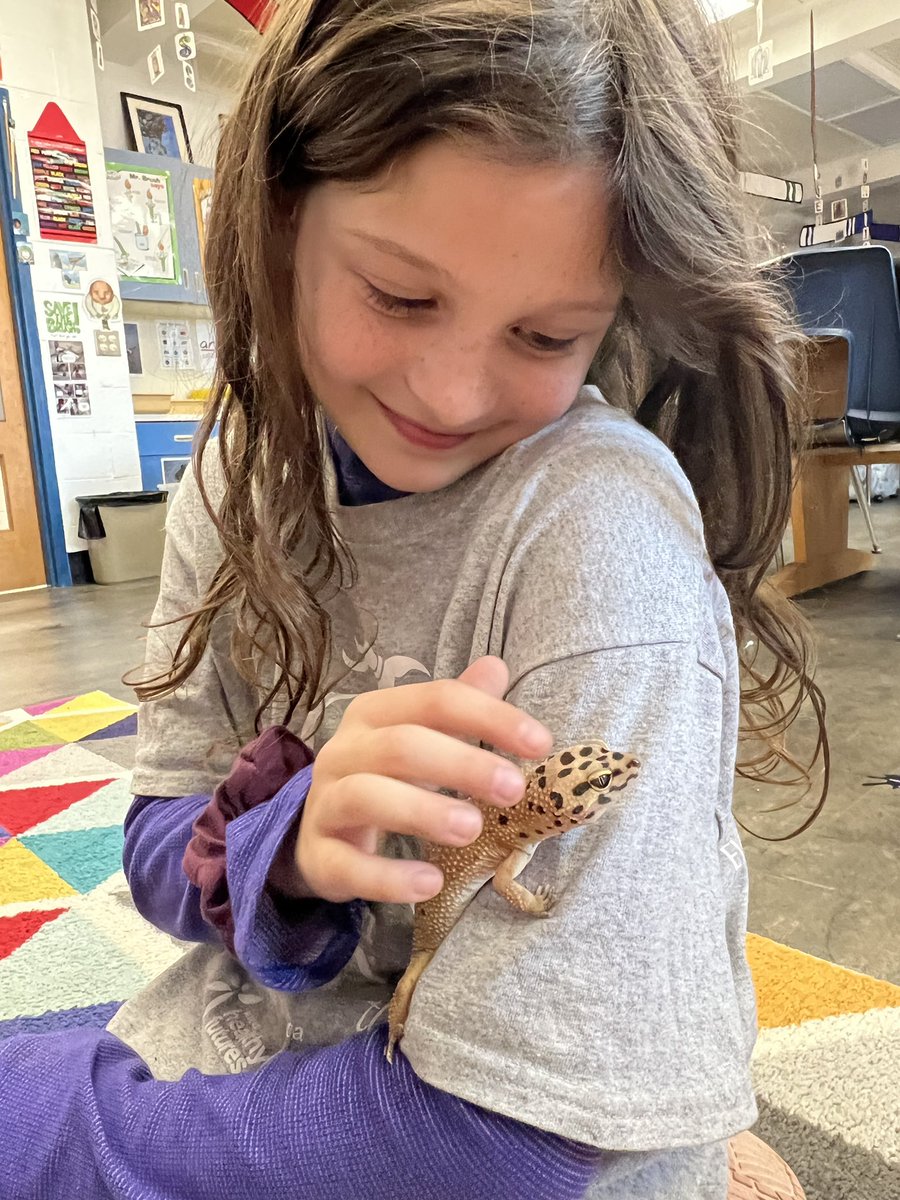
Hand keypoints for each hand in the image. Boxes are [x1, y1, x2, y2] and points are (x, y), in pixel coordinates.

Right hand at [291, 656, 552, 904]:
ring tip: (473, 829)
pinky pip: (348, 865)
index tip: (541, 743)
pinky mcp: (319, 857)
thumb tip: (496, 668)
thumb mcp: (419, 735)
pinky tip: (430, 883)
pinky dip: (389, 876)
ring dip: (424, 811)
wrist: (319, 831)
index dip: (489, 716)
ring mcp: (326, 803)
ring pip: (367, 797)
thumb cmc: (384, 776)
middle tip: (514, 789)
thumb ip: (456, 707)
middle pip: (401, 746)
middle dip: (462, 764)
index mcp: (374, 713)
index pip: (435, 700)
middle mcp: (344, 751)